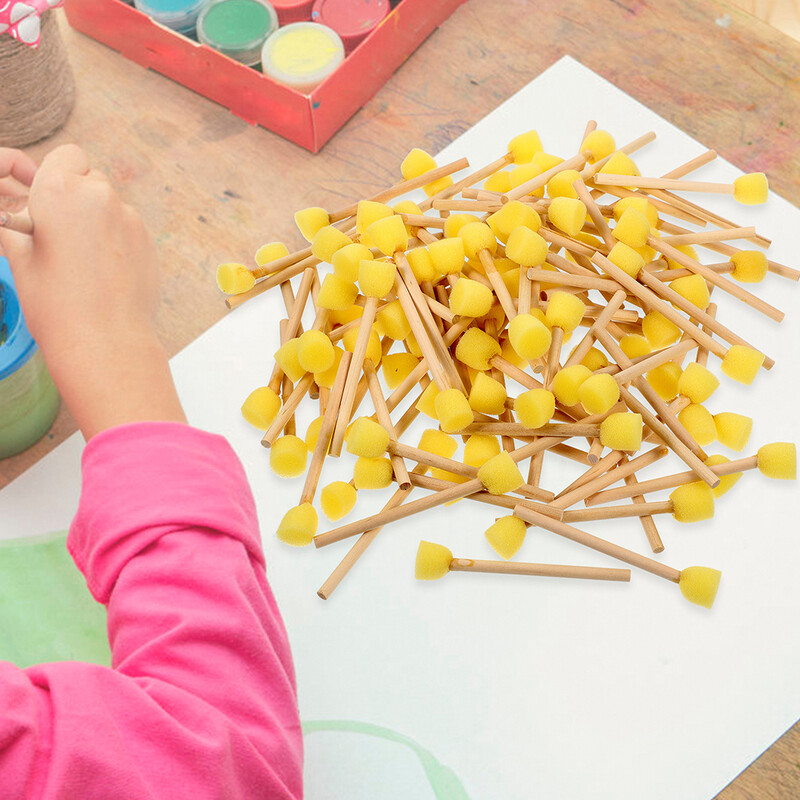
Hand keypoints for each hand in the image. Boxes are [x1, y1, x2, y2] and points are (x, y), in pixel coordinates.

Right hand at [0, 145, 185, 438]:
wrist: (106, 341)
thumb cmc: (56, 304)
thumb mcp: (21, 259)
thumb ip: (17, 226)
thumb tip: (17, 217)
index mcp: (60, 191)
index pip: (67, 157)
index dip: (58, 176)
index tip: (49, 202)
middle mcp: (100, 197)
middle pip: (91, 180)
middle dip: (77, 198)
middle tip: (61, 233)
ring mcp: (130, 219)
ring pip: (112, 205)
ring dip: (98, 220)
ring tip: (83, 259)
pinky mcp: (148, 242)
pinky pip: (128, 229)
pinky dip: (117, 240)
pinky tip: (105, 271)